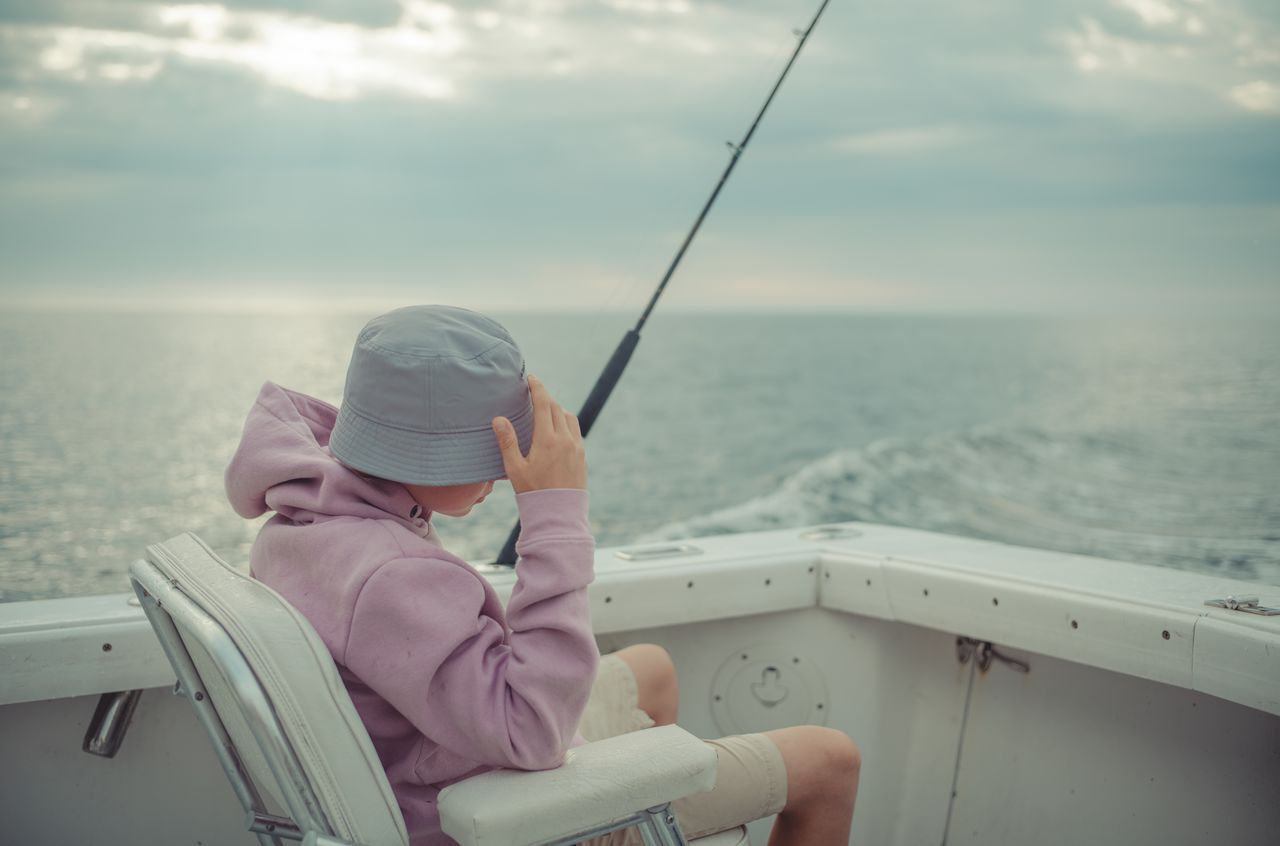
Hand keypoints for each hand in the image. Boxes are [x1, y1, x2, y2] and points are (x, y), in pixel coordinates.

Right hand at [492, 374, 586, 493]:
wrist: (560, 515)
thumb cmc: (533, 494)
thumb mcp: (515, 469)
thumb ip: (507, 442)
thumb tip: (499, 419)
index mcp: (547, 440)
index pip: (544, 404)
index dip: (538, 388)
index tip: (532, 378)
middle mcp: (565, 440)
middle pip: (557, 408)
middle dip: (546, 397)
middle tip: (535, 392)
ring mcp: (576, 448)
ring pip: (569, 418)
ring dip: (558, 409)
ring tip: (546, 410)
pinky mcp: (582, 457)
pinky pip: (575, 431)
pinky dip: (566, 423)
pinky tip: (558, 429)